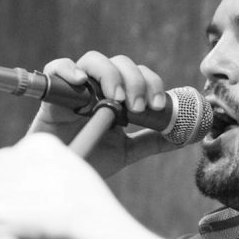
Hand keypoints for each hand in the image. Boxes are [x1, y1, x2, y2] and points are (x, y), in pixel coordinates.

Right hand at [29, 51, 179, 177]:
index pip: (139, 75)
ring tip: (117, 99)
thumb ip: (153, 140)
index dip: (152, 84)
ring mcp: (75, 88)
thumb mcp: (128, 150)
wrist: (62, 179)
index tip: (159, 106)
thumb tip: (186, 137)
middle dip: (136, 81)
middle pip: (120, 63)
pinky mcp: (51, 95)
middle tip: (139, 107)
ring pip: (95, 60)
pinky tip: (81, 81)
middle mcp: (98, 87)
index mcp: (117, 96)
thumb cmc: (92, 159)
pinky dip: (68, 69)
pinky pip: (56, 69)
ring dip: (111, 75)